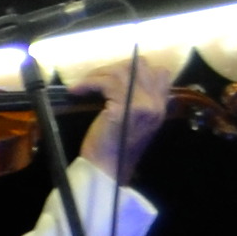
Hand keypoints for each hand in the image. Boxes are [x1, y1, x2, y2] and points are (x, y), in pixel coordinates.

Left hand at [69, 44, 180, 183]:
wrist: (107, 170)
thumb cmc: (115, 147)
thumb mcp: (133, 121)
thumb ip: (137, 101)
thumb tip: (121, 77)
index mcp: (160, 107)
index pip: (160, 73)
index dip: (135, 68)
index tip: (113, 75)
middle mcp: (156, 104)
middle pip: (141, 66)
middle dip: (115, 67)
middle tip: (96, 78)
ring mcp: (143, 105)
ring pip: (122, 71)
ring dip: (98, 74)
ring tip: (83, 85)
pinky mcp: (124, 108)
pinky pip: (106, 83)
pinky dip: (88, 83)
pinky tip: (76, 91)